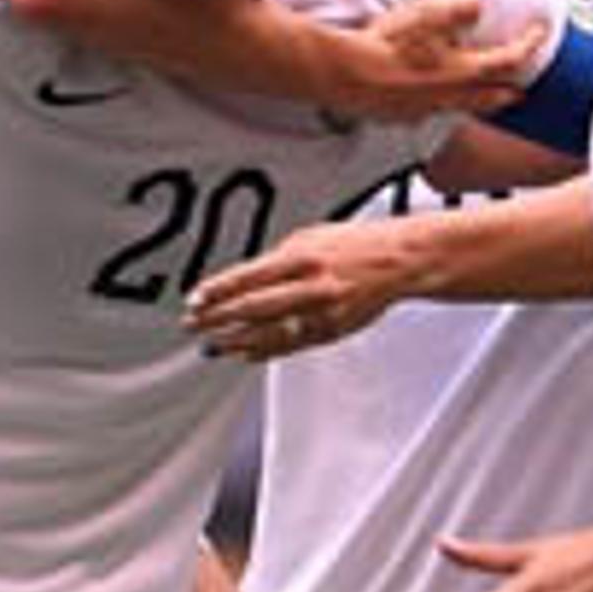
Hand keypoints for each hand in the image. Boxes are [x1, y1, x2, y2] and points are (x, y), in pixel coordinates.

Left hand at [185, 219, 418, 358]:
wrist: (399, 260)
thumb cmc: (355, 245)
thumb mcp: (311, 237)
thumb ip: (277, 259)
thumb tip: (243, 281)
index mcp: (302, 256)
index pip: (248, 276)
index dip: (217, 291)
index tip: (194, 301)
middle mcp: (311, 286)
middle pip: (253, 307)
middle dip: (217, 319)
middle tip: (193, 325)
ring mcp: (322, 312)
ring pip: (270, 332)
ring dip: (236, 342)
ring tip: (212, 346)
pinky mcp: (332, 331)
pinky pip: (291, 345)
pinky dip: (265, 351)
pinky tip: (245, 354)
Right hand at [313, 0, 536, 120]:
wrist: (343, 74)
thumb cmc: (381, 46)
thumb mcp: (424, 15)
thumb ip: (457, 8)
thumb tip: (476, 5)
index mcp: (460, 70)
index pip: (509, 61)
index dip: (529, 46)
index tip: (538, 35)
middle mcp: (449, 95)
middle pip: (493, 99)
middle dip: (511, 92)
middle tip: (521, 89)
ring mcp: (427, 109)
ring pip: (464, 108)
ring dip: (480, 101)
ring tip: (483, 94)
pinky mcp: (405, 115)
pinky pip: (433, 111)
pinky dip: (443, 103)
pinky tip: (434, 94)